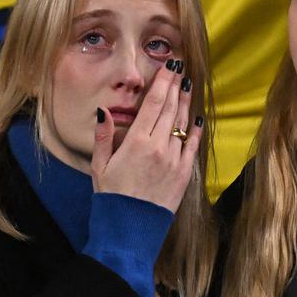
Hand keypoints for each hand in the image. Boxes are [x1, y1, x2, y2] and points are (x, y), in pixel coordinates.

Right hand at [91, 60, 200, 212]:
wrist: (130, 230)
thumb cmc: (111, 197)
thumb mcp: (99, 166)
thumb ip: (103, 137)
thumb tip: (104, 110)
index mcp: (136, 142)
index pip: (154, 103)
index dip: (163, 82)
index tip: (169, 66)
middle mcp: (158, 147)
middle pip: (170, 108)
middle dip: (175, 85)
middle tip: (180, 67)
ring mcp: (174, 160)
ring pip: (182, 124)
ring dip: (185, 103)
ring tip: (187, 85)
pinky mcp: (184, 174)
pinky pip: (192, 147)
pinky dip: (195, 131)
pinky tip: (196, 119)